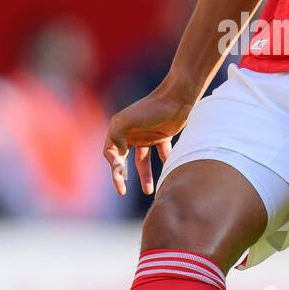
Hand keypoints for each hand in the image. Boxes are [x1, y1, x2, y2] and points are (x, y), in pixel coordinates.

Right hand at [103, 82, 194, 197]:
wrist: (177, 98)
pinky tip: (169, 172)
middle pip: (124, 160)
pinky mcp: (162, 137)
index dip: (113, 167)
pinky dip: (164, 163)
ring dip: (145, 176)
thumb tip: (118, 156)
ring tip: (149, 191)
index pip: (110, 153)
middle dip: (123, 176)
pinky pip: (161, 154)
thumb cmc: (151, 109)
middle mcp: (131, 133)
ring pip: (143, 161)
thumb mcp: (127, 122)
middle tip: (122, 191)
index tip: (119, 176)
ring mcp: (146, 136)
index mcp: (119, 129)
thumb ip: (116, 138)